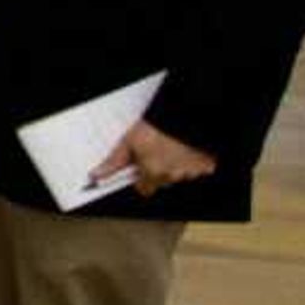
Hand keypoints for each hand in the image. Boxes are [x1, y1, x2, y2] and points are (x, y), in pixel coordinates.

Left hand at [94, 120, 217, 200]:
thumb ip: (114, 162)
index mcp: (153, 172)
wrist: (186, 114)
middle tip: (156, 152)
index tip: (139, 170)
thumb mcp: (129, 141)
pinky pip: (199, 168)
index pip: (144, 190)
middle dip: (158, 171)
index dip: (140, 179)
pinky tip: (187, 148)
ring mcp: (192, 172)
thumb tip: (97, 174)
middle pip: (162, 181)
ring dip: (176, 165)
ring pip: (180, 175)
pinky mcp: (207, 166)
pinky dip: (193, 161)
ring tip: (172, 147)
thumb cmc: (158, 127)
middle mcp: (173, 176)